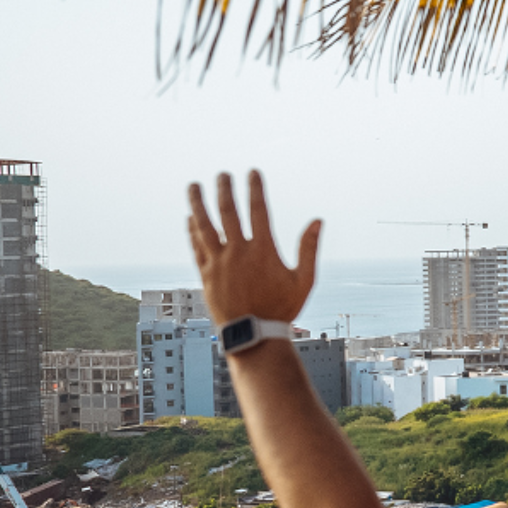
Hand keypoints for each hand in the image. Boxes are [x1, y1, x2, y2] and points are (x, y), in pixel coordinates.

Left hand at [186, 171, 320, 326]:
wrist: (253, 335)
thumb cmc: (282, 309)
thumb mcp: (304, 281)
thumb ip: (309, 249)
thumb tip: (317, 221)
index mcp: (263, 250)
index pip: (257, 210)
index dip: (254, 189)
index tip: (252, 172)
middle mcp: (238, 252)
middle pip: (227, 212)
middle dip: (224, 189)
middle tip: (222, 174)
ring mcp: (218, 263)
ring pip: (204, 226)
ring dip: (198, 204)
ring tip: (193, 186)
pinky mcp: (206, 275)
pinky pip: (196, 247)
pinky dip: (192, 231)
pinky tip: (190, 219)